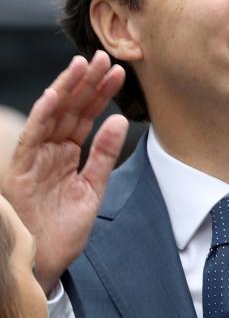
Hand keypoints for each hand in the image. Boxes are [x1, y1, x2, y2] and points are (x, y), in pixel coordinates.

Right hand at [1, 52, 127, 294]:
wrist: (46, 260)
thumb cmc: (65, 229)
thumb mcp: (94, 188)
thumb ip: (103, 154)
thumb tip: (118, 120)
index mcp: (67, 155)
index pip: (85, 117)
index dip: (100, 93)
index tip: (119, 72)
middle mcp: (50, 151)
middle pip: (70, 110)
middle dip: (87, 83)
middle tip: (105, 57)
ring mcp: (35, 157)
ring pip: (51, 116)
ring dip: (67, 89)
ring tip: (83, 65)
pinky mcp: (21, 168)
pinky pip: (33, 136)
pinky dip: (43, 115)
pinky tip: (55, 95)